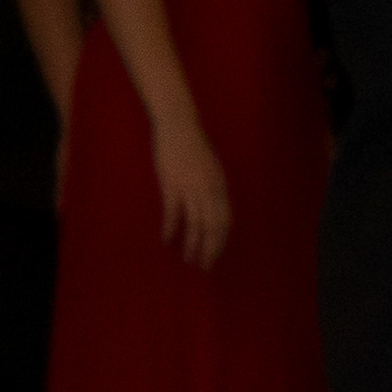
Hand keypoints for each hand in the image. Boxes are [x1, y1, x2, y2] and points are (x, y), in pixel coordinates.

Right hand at [150, 110, 230, 268]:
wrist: (179, 126)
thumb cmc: (193, 147)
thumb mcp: (211, 169)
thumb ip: (213, 189)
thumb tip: (213, 210)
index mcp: (219, 186)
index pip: (224, 221)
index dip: (220, 241)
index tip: (214, 255)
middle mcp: (209, 190)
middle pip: (212, 226)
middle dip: (209, 249)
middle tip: (204, 265)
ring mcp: (190, 187)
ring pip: (195, 223)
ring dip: (192, 244)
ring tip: (188, 258)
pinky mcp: (171, 184)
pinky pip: (173, 212)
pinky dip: (171, 228)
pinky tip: (166, 239)